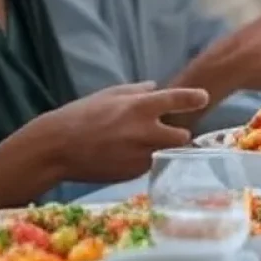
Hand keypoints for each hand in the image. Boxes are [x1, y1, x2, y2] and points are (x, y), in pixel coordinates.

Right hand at [43, 82, 209, 182]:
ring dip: (162, 148)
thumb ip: (136, 90)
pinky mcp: (132, 174)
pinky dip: (145, 160)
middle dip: (179, 133)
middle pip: (182, 136)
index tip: (203, 97)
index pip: (177, 100)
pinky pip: (149, 165)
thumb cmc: (80, 115)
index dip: (194, 98)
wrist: (56, 149)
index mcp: (138, 107)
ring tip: (143, 143)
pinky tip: (127, 154)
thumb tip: (156, 87)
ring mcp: (139, 156)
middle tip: (169, 130)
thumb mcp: (108, 95)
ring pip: (166, 153)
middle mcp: (144, 133)